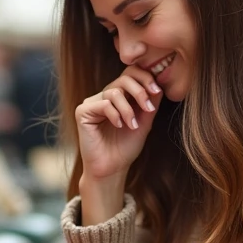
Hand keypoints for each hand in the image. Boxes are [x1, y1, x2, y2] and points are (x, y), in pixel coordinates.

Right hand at [76, 66, 162, 182]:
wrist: (111, 169)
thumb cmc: (126, 148)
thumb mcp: (144, 122)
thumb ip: (150, 103)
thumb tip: (159, 82)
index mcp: (119, 96)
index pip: (131, 74)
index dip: (145, 78)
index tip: (157, 92)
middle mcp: (104, 96)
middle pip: (123, 78)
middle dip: (140, 91)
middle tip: (148, 108)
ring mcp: (92, 103)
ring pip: (114, 92)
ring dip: (128, 109)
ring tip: (132, 125)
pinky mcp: (82, 112)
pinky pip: (103, 104)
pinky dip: (115, 114)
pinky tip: (119, 126)